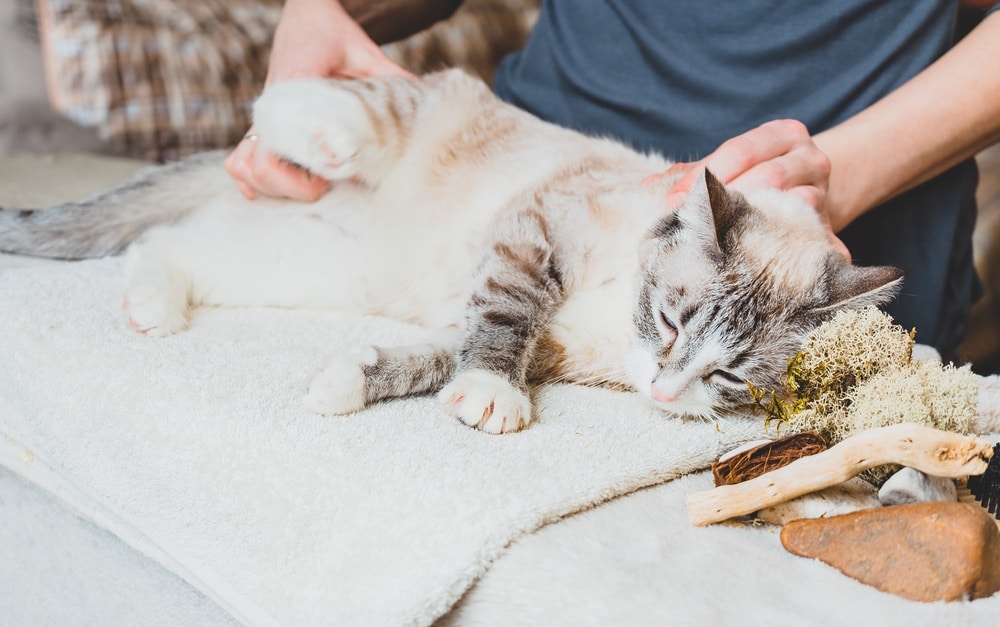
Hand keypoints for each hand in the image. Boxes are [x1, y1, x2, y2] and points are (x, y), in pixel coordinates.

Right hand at [226, 0, 414, 200]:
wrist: (305, 17)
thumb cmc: (333, 35)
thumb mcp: (365, 53)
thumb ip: (392, 77)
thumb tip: (427, 98)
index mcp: (291, 92)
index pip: (281, 146)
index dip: (305, 172)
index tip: (332, 176)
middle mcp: (270, 111)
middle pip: (259, 168)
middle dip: (291, 188)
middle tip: (324, 185)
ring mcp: (263, 122)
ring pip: (243, 168)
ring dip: (272, 186)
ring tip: (308, 185)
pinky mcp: (262, 128)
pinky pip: (239, 161)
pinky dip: (252, 179)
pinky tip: (281, 189)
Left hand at [651, 119, 848, 259]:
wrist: (811, 189)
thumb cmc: (759, 174)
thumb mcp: (731, 163)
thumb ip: (693, 172)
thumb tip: (648, 186)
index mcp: (784, 134)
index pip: (742, 150)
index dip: (706, 175)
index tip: (675, 200)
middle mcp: (810, 158)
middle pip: (768, 176)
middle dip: (726, 201)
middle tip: (692, 224)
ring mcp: (825, 192)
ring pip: (793, 206)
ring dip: (755, 225)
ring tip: (720, 243)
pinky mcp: (831, 227)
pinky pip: (815, 240)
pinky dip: (796, 251)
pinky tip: (768, 267)